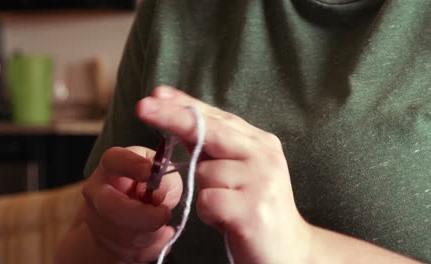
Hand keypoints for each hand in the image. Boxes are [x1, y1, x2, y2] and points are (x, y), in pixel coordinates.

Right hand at [82, 146, 182, 262]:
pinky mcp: (102, 243)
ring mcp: (95, 219)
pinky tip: (159, 237)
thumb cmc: (148, 188)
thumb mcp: (163, 176)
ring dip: (152, 234)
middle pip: (111, 207)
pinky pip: (130, 253)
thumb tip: (158, 195)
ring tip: (164, 226)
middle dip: (144, 216)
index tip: (150, 172)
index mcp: (111, 166)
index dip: (131, 165)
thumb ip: (166, 180)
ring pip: (124, 236)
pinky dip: (151, 248)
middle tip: (165, 213)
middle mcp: (96, 191)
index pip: (113, 160)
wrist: (129, 216)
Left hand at [136, 86, 311, 263]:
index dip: (185, 105)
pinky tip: (227, 220)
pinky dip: (208, 213)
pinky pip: (207, 201)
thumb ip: (214, 149)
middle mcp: (263, 155)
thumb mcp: (238, 171)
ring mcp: (260, 181)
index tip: (156, 93)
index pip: (217, 117)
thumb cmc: (254, 206)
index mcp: (259, 143)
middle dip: (172, 117)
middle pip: (209, 131)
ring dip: (204, 190)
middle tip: (142, 106)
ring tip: (227, 206)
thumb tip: (179, 122)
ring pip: (204, 172)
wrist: (290, 249)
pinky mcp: (252, 210)